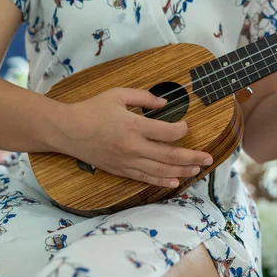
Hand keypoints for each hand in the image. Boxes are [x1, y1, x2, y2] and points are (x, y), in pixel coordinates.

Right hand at [54, 88, 212, 187]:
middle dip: (193, 157)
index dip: (183, 129)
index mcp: (134, 126)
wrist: (67, 130)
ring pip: (161, 170)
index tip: (186, 125)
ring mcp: (127, 161)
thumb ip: (144, 97)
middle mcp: (133, 147)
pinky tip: (175, 182)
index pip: (169, 133)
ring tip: (198, 169)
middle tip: (209, 157)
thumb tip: (166, 103)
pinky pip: (145, 178)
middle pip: (170, 156)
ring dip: (182, 171)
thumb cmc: (92, 109)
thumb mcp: (118, 94)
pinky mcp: (120, 170)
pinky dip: (162, 181)